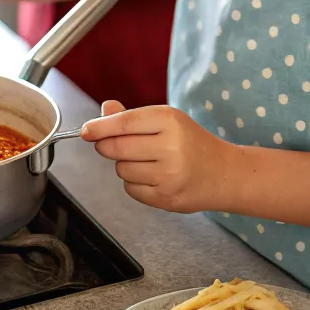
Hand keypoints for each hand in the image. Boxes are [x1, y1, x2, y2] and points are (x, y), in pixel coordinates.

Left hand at [81, 101, 235, 213]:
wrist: (223, 174)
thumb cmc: (192, 143)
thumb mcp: (167, 120)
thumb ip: (132, 116)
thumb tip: (104, 110)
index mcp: (170, 121)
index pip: (125, 122)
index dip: (100, 126)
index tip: (85, 130)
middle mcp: (170, 147)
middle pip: (118, 148)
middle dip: (106, 146)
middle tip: (108, 144)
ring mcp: (169, 176)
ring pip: (122, 169)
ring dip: (124, 164)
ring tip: (145, 160)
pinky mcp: (166, 199)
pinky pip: (131, 189)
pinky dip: (133, 182)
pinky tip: (151, 176)